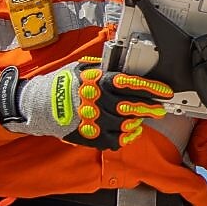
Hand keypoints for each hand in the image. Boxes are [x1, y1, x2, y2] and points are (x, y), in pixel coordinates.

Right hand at [0, 57, 173, 149]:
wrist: (41, 105)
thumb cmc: (63, 84)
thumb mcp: (83, 68)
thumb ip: (104, 68)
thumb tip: (124, 66)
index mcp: (98, 82)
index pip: (131, 84)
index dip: (152, 88)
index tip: (165, 91)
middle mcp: (99, 101)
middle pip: (133, 106)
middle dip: (151, 108)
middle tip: (160, 109)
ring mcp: (95, 120)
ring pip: (127, 124)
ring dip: (138, 121)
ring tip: (141, 118)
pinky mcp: (92, 136)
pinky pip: (116, 140)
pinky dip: (126, 136)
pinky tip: (130, 131)